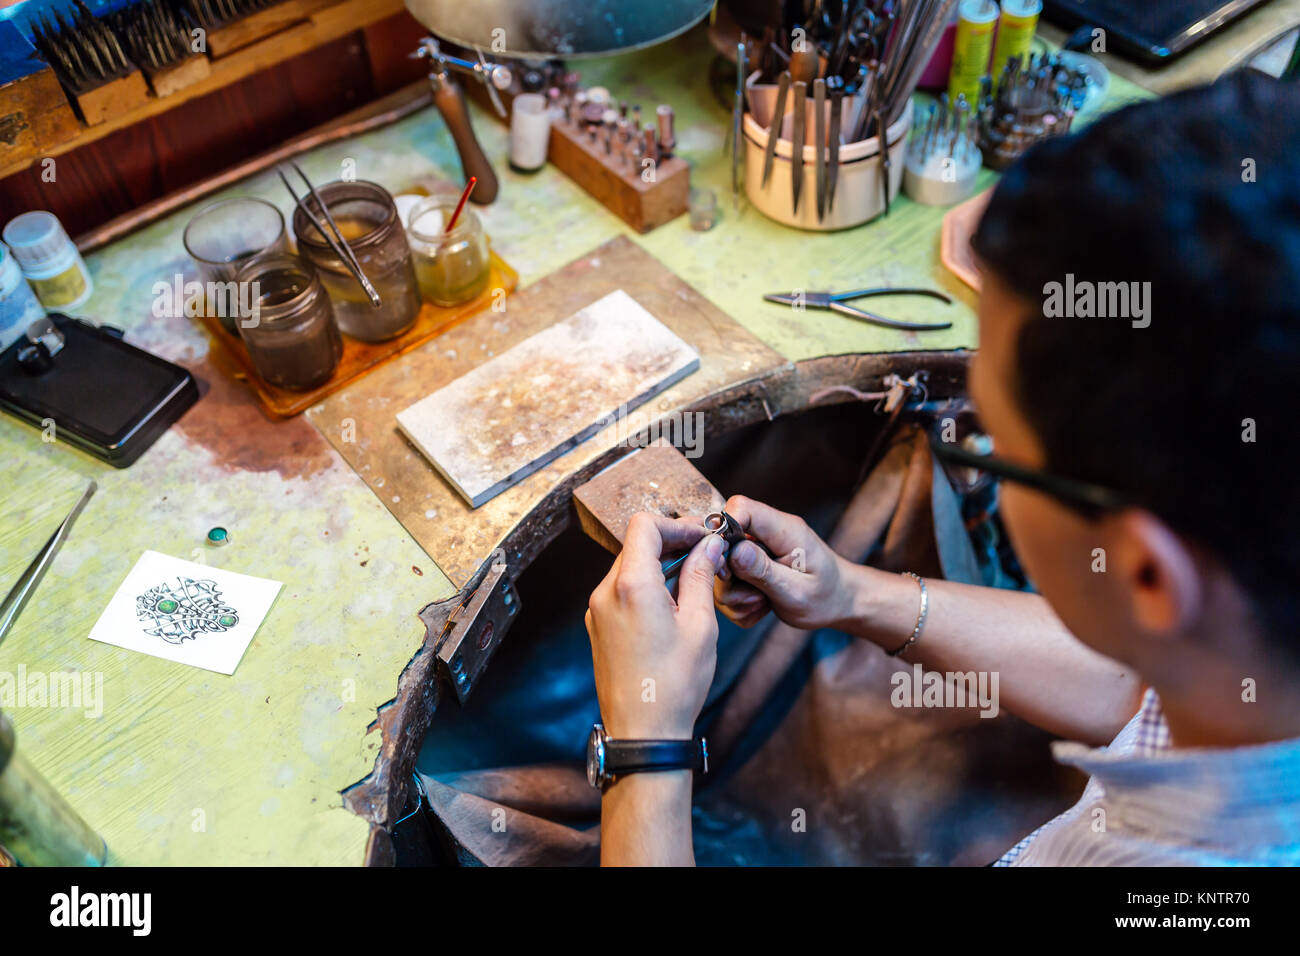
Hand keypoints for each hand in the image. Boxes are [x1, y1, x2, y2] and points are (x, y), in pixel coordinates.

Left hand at [586, 513, 727, 739]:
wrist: (642, 732)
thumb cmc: (673, 684)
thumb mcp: (700, 624)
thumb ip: (701, 576)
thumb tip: (709, 545)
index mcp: (631, 585)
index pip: (645, 526)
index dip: (676, 525)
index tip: (701, 538)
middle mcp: (606, 593)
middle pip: (635, 544)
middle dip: (671, 543)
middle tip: (704, 555)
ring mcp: (598, 611)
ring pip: (628, 567)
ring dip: (659, 565)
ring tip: (692, 581)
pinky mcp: (598, 627)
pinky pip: (621, 591)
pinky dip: (646, 586)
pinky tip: (671, 604)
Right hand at [713, 495, 855, 630]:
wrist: (840, 602)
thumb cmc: (826, 596)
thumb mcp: (796, 591)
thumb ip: (763, 570)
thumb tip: (733, 551)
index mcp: (784, 530)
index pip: (741, 507)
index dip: (723, 530)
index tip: (728, 567)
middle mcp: (767, 533)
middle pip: (722, 541)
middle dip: (729, 577)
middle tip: (755, 597)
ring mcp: (757, 548)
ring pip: (722, 567)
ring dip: (736, 594)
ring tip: (762, 604)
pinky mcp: (751, 563)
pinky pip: (728, 582)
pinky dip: (739, 601)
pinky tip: (760, 606)